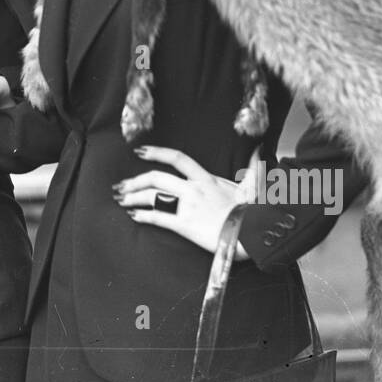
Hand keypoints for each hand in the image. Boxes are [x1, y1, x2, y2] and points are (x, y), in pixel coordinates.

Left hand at [113, 145, 252, 257]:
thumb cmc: (252, 212)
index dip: (157, 152)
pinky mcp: (185, 224)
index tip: (140, 151)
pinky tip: (134, 216)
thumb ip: (251, 168)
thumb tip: (259, 148)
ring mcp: (188, 206)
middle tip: (121, 186)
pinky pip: (158, 217)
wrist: (253, 233)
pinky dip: (143, 216)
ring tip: (122, 200)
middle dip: (134, 181)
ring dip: (133, 197)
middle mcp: (193, 188)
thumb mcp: (251, 185)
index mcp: (206, 178)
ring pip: (153, 196)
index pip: (178, 159)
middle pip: (156, 178)